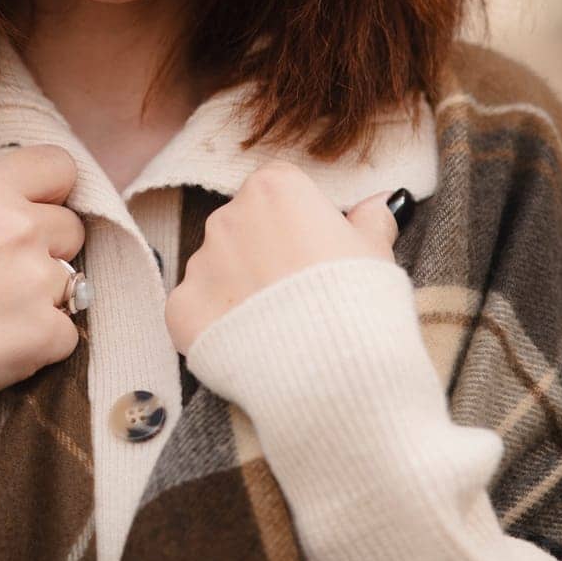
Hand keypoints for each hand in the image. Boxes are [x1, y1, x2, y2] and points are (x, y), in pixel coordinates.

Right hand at [0, 120, 85, 402]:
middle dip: (45, 249)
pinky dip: (42, 343)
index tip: (28, 211)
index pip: (60, 167)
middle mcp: (19, 225)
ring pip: (71, 281)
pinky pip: (67, 333)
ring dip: (43, 298)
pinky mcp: (45, 333)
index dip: (47, 191)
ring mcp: (37, 279)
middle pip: (70, 227)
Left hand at [163, 162, 402, 357]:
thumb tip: (381, 202)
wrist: (329, 371)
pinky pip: (196, 309)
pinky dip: (216, 325)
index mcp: (274, 188)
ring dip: (240, 288)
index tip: (318, 253)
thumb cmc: (358, 301)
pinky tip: (248, 346)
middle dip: (265, 252)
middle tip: (300, 293)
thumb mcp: (377, 251)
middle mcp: (228, 215)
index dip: (300, 221)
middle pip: (245, 226)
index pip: (280, 190)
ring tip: (278, 325)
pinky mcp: (181, 308)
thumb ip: (371, 218)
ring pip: (219, 267)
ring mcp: (200, 262)